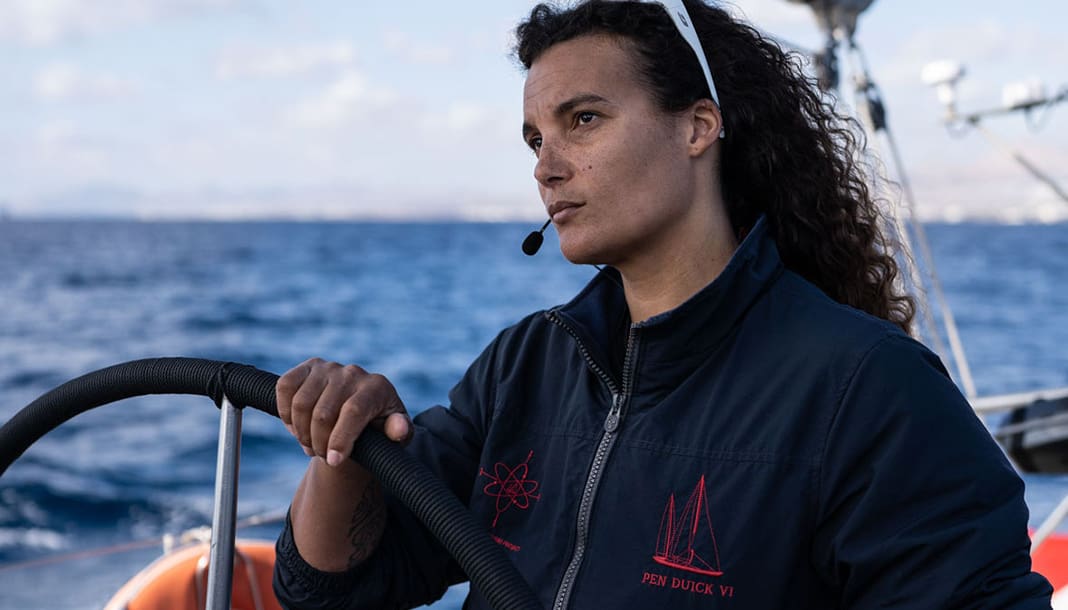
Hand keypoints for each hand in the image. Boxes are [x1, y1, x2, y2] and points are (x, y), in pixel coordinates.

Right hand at [276, 358, 411, 466]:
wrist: (359, 418)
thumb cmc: (378, 431)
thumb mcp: (394, 437)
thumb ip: (399, 433)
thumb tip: (399, 429)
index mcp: (378, 387)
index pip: (354, 411)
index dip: (340, 438)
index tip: (333, 461)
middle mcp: (354, 373)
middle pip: (323, 413)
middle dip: (319, 443)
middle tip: (323, 456)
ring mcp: (329, 367)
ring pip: (301, 403)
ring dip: (301, 432)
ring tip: (311, 445)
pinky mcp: (308, 367)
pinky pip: (285, 386)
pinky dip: (285, 412)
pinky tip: (296, 426)